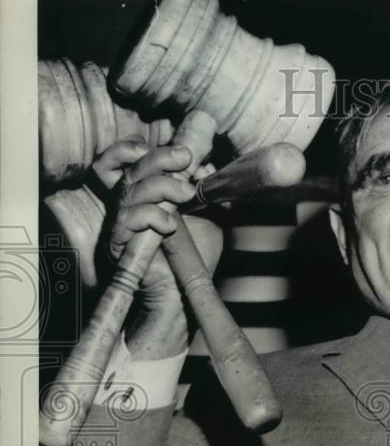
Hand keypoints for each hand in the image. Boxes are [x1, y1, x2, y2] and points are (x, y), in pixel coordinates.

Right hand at [98, 140, 223, 357]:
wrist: (185, 295)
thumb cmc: (194, 259)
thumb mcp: (208, 219)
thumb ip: (207, 195)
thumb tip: (214, 171)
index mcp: (144, 197)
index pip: (123, 163)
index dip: (136, 150)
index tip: (174, 151)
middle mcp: (127, 208)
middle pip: (129, 170)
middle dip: (158, 159)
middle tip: (185, 160)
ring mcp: (121, 226)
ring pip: (130, 191)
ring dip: (161, 186)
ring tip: (186, 194)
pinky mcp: (119, 245)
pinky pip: (128, 219)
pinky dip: (151, 216)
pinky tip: (170, 226)